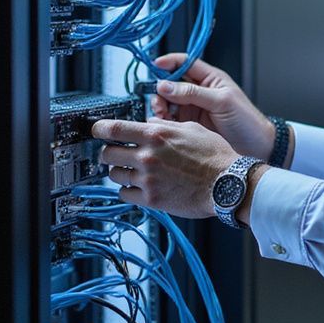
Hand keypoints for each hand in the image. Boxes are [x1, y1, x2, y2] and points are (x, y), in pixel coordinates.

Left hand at [91, 116, 237, 219]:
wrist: (227, 183)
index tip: (96, 130)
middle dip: (109, 152)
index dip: (99, 128)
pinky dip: (128, 190)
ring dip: (119, 172)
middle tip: (116, 154)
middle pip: (107, 153)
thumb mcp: (192, 129)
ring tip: (131, 171)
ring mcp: (147, 179)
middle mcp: (148, 156)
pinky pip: (124, 194)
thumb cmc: (215, 156)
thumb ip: (167, 125)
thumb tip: (151, 123)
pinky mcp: (151, 199)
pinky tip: (138, 187)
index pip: (114, 128)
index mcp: (157, 134)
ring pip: (114, 174)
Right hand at [151, 54, 274, 159]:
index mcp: (210, 79)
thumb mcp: (222, 101)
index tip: (154, 65)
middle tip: (160, 102)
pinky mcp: (189, 126)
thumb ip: (192, 92)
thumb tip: (165, 84)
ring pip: (167, 102)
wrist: (257, 147)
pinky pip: (170, 120)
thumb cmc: (247, 121)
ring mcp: (193, 109)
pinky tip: (164, 125)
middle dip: (161, 90)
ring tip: (161, 116)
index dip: (168, 62)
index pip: (185, 63)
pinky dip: (163, 122)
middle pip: (170, 83)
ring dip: (160, 107)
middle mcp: (199, 92)